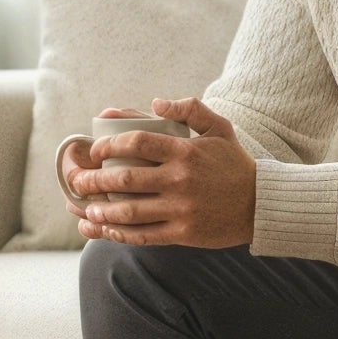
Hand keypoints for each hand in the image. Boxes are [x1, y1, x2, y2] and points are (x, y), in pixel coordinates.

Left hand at [64, 97, 256, 248]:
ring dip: (100, 210)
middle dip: (92, 180)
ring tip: (84, 208)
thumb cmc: (234, 164)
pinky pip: (143, 235)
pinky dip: (119, 234)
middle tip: (76, 181)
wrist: (261, 204)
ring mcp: (181, 209)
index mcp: (185, 151)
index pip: (136, 142)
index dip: (107, 145)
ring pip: (129, 211)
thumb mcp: (219, 128)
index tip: (94, 151)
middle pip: (124, 179)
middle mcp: (180, 180)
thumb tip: (155, 103)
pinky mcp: (183, 233)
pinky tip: (103, 230)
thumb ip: (189, 109)